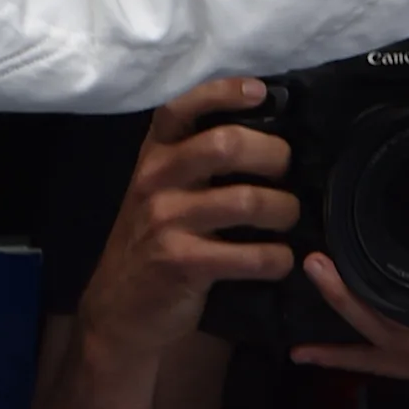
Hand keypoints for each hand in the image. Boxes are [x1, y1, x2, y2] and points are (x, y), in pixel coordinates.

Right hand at [72, 79, 299, 360]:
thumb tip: (267, 136)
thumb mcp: (162, 194)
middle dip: (273, 155)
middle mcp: (156, 181)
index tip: (260, 93)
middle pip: (226, 144)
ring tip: (289, 219)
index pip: (181, 108)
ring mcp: (166, 222)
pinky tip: (280, 262)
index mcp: (154, 156)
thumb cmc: (153, 246)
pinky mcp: (180, 263)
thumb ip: (196, 164)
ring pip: (246, 200)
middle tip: (287, 172)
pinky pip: (249, 254)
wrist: (119, 315)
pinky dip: (276, 258)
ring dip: (284, 210)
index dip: (223, 92)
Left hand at [290, 244, 408, 408]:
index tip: (350, 248)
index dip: (378, 285)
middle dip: (347, 296)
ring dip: (341, 317)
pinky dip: (342, 356)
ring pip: (375, 346)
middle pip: (384, 326)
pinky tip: (307, 352)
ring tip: (314, 282)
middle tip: (318, 262)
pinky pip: (377, 365)